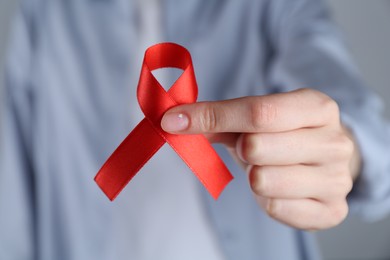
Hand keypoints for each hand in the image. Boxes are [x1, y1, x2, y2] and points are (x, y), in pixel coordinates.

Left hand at [161, 88, 359, 229]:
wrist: (323, 160)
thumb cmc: (285, 135)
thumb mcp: (257, 118)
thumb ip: (219, 118)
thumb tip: (174, 121)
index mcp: (318, 107)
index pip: (258, 112)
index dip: (211, 116)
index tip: (174, 120)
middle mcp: (335, 142)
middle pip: (258, 146)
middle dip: (241, 149)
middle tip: (250, 148)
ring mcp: (338, 179)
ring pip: (263, 180)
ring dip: (253, 175)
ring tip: (266, 167)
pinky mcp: (333, 210)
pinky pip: (275, 207)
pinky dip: (265, 199)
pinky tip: (276, 188)